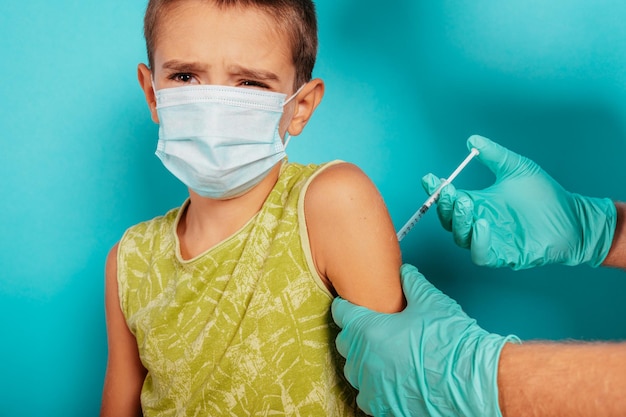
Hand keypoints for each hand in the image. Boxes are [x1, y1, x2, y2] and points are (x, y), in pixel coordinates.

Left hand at [332, 264, 517, 416]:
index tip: (355, 305)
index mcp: (368, 330)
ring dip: (364, 361)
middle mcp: (363, 360)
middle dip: (356, 333)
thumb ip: (412, 283)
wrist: (472, 380)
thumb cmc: (450, 340)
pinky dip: (374, 386)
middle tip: (375, 329)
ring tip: (383, 355)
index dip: (349, 305)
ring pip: (353, 371)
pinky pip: (367, 395)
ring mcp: (371, 387)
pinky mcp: (383, 408)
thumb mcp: (431, 301)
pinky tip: (390, 379)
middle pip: (345, 342)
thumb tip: (405, 272)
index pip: (341, 312)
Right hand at [422, 135, 615, 268]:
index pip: (449, 200)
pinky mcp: (504, 256)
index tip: (430, 178)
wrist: (573, 217)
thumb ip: (494, 155)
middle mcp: (479, 223)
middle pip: (449, 220)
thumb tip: (473, 140)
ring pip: (461, 237)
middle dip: (444, 206)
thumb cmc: (546, 195)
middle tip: (449, 191)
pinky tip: (482, 224)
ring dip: (459, 221)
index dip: (436, 191)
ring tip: (465, 202)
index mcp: (478, 203)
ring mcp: (490, 240)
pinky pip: (481, 254)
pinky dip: (478, 242)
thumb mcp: (517, 168)